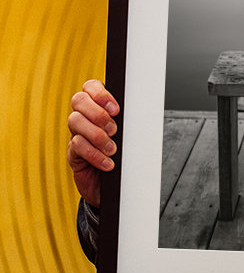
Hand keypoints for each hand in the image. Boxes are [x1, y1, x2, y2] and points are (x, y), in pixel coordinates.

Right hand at [67, 80, 119, 206]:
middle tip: (114, 129)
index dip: (100, 94)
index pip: (91, 86)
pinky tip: (108, 163)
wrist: (116, 186)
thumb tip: (140, 110)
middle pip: (79, 100)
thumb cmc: (125, 156)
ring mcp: (76, 134)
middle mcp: (85, 117)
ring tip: (112, 149)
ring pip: (75, 121)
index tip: (116, 109)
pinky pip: (77, 146)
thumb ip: (129, 121)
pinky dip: (94, 154)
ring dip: (97, 135)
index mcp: (98, 107)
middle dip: (98, 113)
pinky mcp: (73, 153)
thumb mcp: (129, 135)